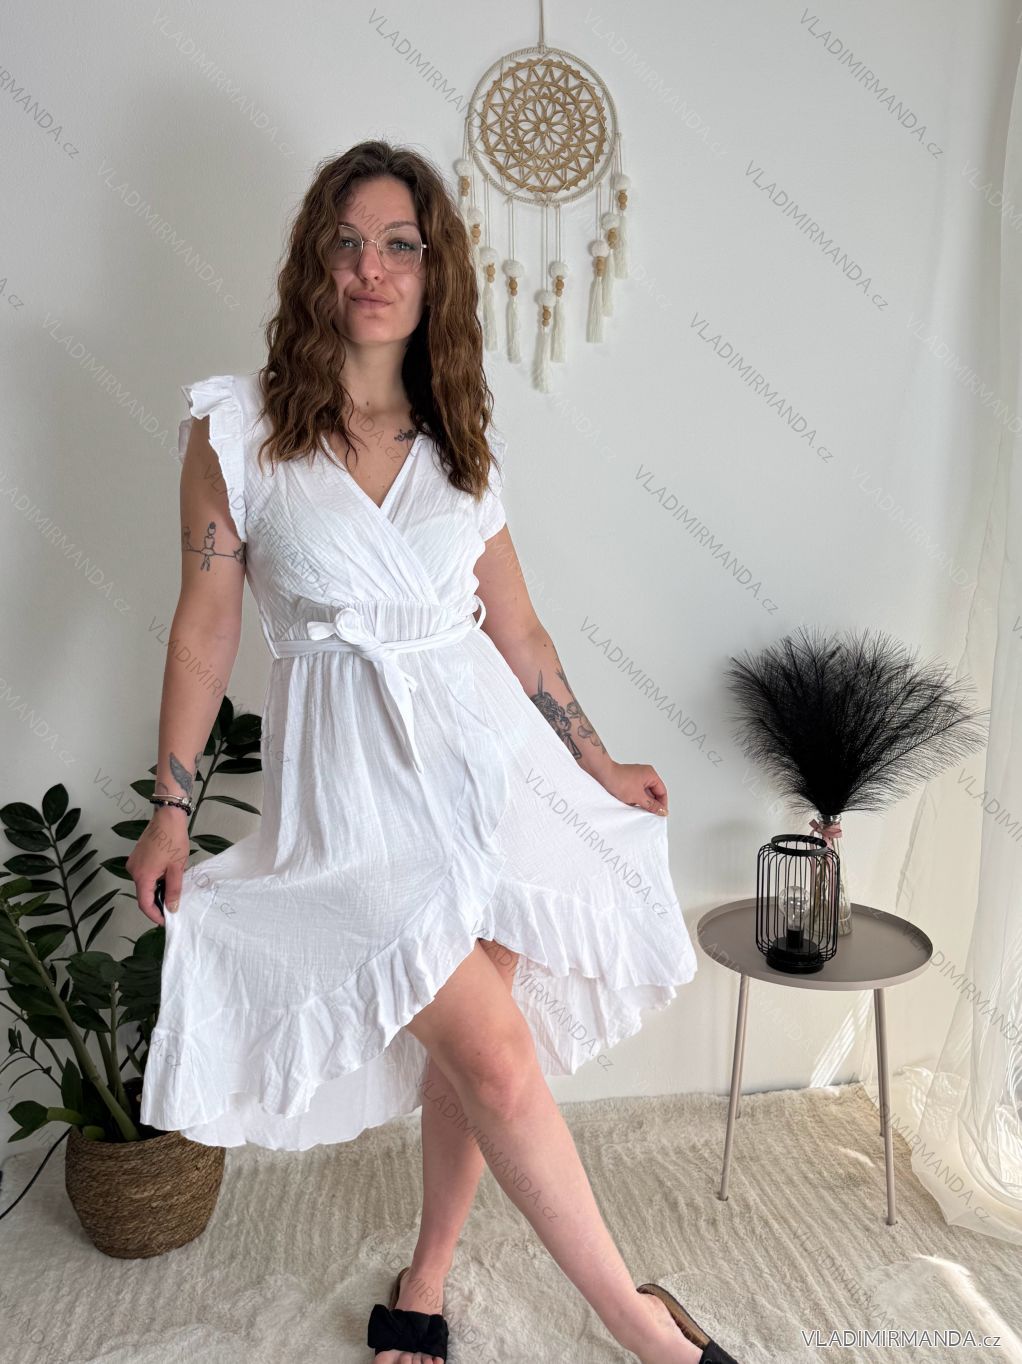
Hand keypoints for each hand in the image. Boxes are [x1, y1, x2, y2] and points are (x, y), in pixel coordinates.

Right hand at [126, 807, 190, 925]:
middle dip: (157, 903)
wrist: (168, 817)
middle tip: (172, 908)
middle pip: (143, 894)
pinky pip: (144, 875)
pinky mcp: (136, 857)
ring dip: (156, 891)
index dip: (154, 915)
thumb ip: (173, 890)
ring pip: (144, 884)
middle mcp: (133, 871)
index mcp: (142, 876)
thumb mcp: (177, 868)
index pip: (144, 903)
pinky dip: (153, 880)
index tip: (165, 921)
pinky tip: (166, 879)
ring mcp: (133, 863)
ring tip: (171, 893)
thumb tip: (171, 908)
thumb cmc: (174, 840)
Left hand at [598, 761, 667, 814]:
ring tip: (639, 810)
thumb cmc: (619, 781)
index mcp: (651, 775)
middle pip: (654, 792)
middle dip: (651, 804)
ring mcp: (636, 777)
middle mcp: (645, 774)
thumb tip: (662, 811)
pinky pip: (636, 792)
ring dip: (642, 802)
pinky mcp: (628, 781)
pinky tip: (631, 806)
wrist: (602, 775)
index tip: (660, 814)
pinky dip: (635, 799)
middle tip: (650, 815)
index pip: (662, 791)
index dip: (662, 804)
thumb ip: (652, 805)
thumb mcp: (638, 796)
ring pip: (644, 793)